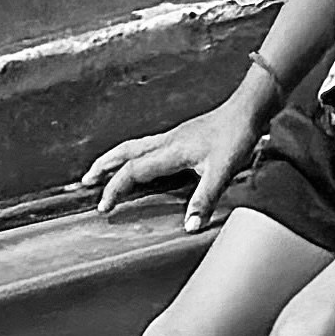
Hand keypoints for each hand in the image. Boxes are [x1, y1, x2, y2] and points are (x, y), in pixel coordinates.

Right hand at [85, 86, 260, 215]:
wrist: (249, 109)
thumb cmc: (236, 135)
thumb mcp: (222, 171)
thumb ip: (205, 199)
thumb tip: (189, 227)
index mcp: (170, 151)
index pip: (132, 171)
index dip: (115, 188)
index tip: (102, 207)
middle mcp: (166, 141)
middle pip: (125, 152)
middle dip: (104, 166)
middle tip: (86, 181)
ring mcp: (174, 137)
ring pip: (135, 146)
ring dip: (115, 158)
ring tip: (103, 170)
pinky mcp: (183, 136)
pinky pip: (148, 146)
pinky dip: (134, 155)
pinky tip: (141, 163)